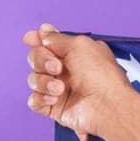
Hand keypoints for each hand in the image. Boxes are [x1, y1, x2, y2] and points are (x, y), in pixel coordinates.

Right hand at [22, 20, 135, 140]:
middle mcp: (66, 71)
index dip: (36, 40)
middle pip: (35, 59)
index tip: (30, 39)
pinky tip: (55, 99)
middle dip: (40, 60)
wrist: (109, 107)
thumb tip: (42, 32)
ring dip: (42, 81)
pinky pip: (34, 101)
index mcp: (74, 54)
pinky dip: (40, 98)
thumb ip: (56, 38)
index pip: (47, 44)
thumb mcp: (80, 45)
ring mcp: (60, 90)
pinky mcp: (56, 108)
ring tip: (60, 88)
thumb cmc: (101, 76)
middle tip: (57, 67)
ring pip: (33, 79)